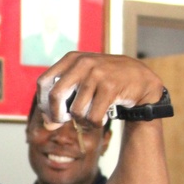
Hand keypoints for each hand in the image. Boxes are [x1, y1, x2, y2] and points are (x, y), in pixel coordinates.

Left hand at [36, 52, 164, 128]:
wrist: (140, 78)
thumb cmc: (105, 82)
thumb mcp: (82, 82)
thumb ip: (63, 100)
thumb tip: (48, 124)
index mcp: (71, 59)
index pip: (43, 83)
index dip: (43, 102)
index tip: (50, 114)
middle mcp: (82, 63)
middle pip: (55, 96)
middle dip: (57, 115)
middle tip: (64, 121)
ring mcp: (97, 74)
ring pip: (76, 110)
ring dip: (82, 121)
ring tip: (91, 116)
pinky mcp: (110, 87)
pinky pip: (93, 117)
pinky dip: (95, 124)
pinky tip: (102, 117)